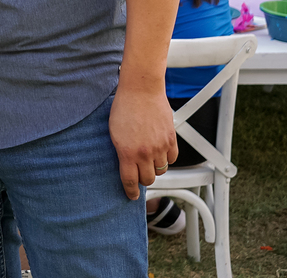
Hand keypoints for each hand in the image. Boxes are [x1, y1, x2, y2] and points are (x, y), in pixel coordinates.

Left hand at [109, 84, 177, 199]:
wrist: (141, 90)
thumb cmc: (124, 108)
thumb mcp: (114, 133)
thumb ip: (122, 151)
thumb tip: (127, 166)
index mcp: (127, 152)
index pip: (130, 181)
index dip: (130, 191)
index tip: (132, 196)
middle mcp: (145, 153)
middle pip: (149, 179)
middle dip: (143, 178)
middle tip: (140, 173)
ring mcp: (160, 147)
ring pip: (162, 170)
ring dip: (155, 167)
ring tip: (149, 159)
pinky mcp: (171, 139)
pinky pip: (172, 158)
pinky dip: (167, 158)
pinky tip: (160, 152)